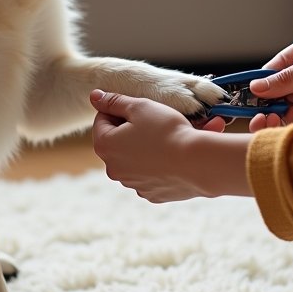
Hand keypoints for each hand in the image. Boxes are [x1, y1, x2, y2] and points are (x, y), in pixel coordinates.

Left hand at [90, 90, 250, 202]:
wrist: (198, 162)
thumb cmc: (167, 130)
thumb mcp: (140, 106)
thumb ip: (114, 101)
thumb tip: (94, 97)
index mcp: (105, 146)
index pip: (101, 120)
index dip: (119, 110)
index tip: (139, 108)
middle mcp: (113, 169)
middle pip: (116, 141)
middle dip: (131, 130)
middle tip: (153, 121)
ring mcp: (132, 184)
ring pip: (133, 159)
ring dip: (143, 147)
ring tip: (166, 138)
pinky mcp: (151, 194)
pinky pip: (149, 174)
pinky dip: (156, 165)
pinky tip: (172, 156)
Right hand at [245, 27, 292, 131]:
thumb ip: (288, 78)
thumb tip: (256, 87)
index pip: (267, 77)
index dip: (254, 90)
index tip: (242, 103)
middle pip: (273, 100)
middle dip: (264, 110)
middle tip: (260, 119)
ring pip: (285, 116)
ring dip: (277, 122)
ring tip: (275, 124)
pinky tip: (290, 132)